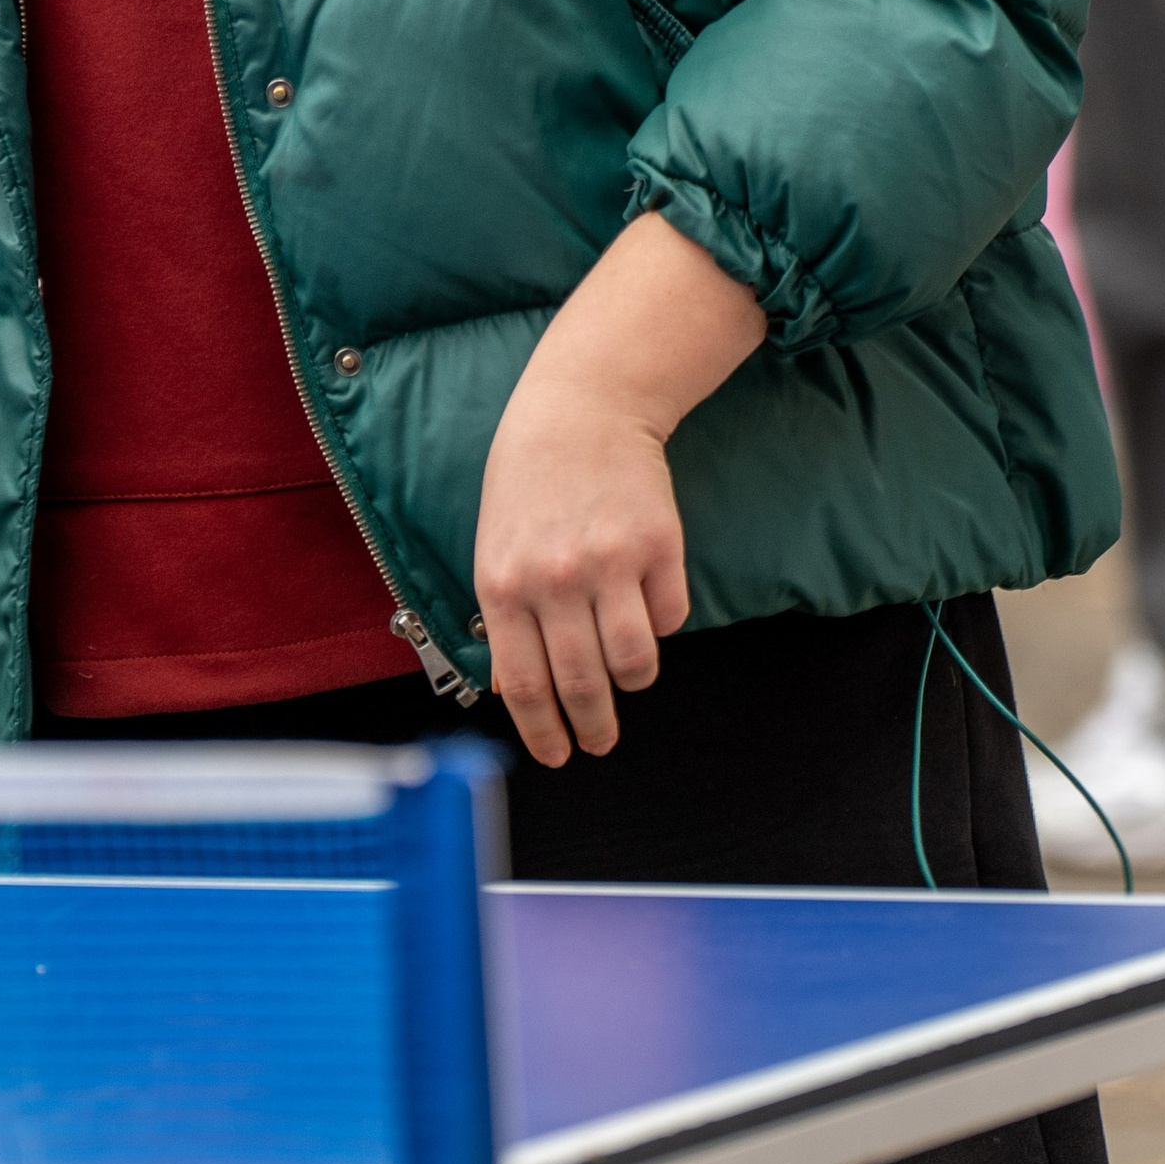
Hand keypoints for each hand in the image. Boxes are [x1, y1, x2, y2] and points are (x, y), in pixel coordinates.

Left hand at [474, 212, 764, 765]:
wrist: (580, 407)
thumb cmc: (528, 481)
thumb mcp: (495, 546)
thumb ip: (504, 616)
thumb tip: (514, 691)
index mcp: (503, 584)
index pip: (523, 685)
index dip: (543, 733)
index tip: (558, 755)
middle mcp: (555, 580)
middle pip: (581, 685)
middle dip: (593, 726)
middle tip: (600, 741)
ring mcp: (610, 562)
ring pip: (635, 662)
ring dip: (633, 679)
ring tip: (627, 674)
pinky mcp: (659, 545)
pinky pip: (669, 616)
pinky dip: (660, 621)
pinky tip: (644, 599)